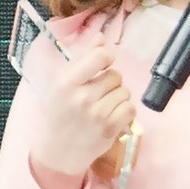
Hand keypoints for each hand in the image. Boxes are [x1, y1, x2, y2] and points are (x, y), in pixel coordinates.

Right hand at [29, 44, 134, 188]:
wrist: (59, 151)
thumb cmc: (59, 113)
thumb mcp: (61, 84)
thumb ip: (81, 59)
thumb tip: (101, 38)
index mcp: (66, 82)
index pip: (100, 56)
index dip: (105, 57)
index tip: (101, 65)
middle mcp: (83, 97)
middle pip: (115, 75)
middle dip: (111, 81)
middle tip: (99, 92)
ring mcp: (98, 114)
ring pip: (124, 92)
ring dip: (118, 96)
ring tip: (104, 105)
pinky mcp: (111, 128)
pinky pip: (130, 109)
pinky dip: (125, 111)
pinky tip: (113, 115)